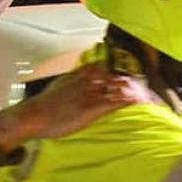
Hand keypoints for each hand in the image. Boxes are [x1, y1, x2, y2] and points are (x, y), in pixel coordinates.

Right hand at [0, 63, 146, 151]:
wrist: (34, 115)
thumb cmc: (45, 105)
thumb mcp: (58, 87)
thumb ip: (70, 82)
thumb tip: (77, 81)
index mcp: (78, 75)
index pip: (102, 66)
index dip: (117, 67)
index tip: (128, 69)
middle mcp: (87, 81)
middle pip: (114, 75)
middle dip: (129, 78)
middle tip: (143, 83)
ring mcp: (90, 94)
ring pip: (117, 87)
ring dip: (132, 90)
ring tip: (146, 92)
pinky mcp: (91, 109)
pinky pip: (113, 103)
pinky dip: (126, 101)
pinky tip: (137, 102)